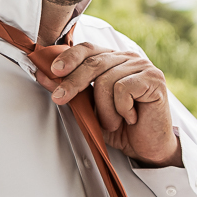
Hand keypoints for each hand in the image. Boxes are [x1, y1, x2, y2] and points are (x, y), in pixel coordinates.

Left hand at [37, 43, 182, 166]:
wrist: (148, 147)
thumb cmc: (121, 126)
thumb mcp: (90, 109)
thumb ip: (71, 90)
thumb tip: (42, 75)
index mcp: (114, 60)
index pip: (89, 49)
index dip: (69, 56)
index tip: (53, 71)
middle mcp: (129, 58)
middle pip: (94, 62)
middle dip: (73, 82)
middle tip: (60, 98)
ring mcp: (144, 67)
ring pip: (107, 80)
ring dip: (105, 109)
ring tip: (114, 122)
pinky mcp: (154, 79)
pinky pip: (124, 89)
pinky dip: (122, 109)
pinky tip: (131, 117)